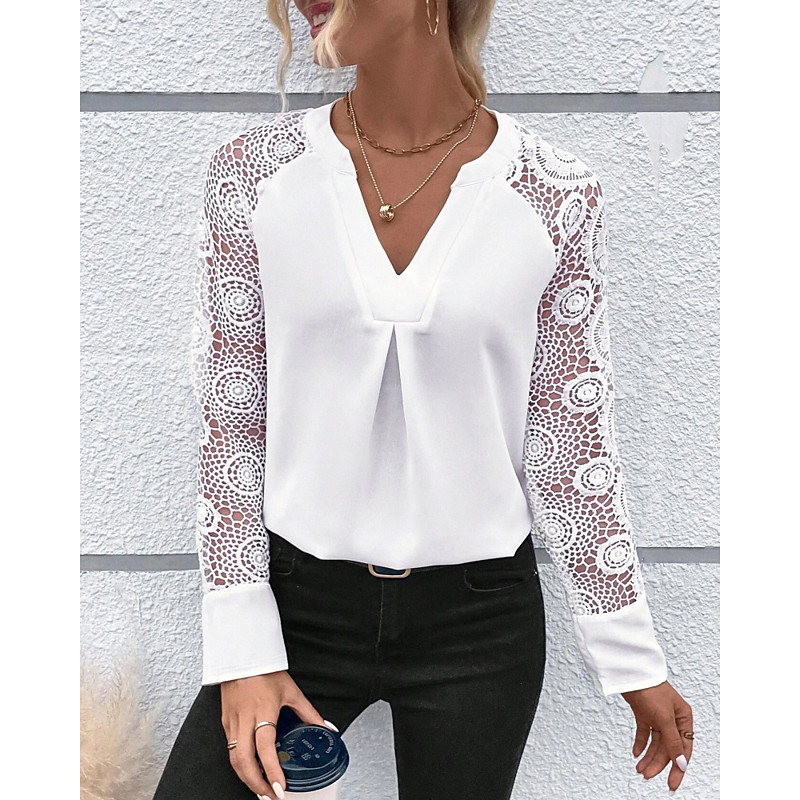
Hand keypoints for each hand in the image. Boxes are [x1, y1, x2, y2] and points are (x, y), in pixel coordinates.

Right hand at [221, 670, 337, 799]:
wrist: (241, 655)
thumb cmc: (265, 670)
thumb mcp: (292, 691)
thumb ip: (309, 713)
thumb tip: (327, 728)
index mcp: (263, 710)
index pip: (265, 747)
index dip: (272, 770)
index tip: (280, 787)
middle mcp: (245, 719)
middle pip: (244, 761)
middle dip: (257, 784)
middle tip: (271, 796)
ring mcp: (232, 721)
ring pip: (234, 759)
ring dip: (247, 778)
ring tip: (262, 789)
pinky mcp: (225, 722)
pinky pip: (230, 749)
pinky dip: (240, 764)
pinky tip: (250, 770)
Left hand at [622, 680, 692, 793]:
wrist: (631, 674)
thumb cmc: (651, 689)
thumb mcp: (664, 719)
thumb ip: (673, 742)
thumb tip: (681, 763)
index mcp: (684, 718)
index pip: (683, 749)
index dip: (678, 768)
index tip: (672, 784)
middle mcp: (673, 718)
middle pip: (667, 748)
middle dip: (657, 763)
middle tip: (647, 776)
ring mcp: (658, 716)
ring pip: (655, 743)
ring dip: (648, 756)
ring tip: (639, 769)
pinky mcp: (644, 713)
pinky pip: (644, 733)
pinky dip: (640, 744)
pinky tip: (636, 753)